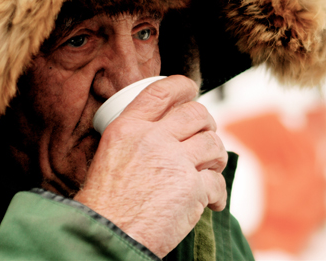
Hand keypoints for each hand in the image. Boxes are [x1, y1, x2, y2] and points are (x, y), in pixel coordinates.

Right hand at [74, 75, 227, 257]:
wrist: (108, 238)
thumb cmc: (106, 205)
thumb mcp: (109, 156)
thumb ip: (135, 137)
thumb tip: (162, 128)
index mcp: (128, 128)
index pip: (161, 92)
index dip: (182, 86)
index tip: (192, 90)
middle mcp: (152, 139)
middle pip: (196, 113)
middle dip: (207, 124)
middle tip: (205, 136)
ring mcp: (174, 162)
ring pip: (213, 143)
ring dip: (217, 156)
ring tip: (210, 168)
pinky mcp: (192, 188)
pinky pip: (218, 181)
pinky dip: (218, 194)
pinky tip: (212, 202)